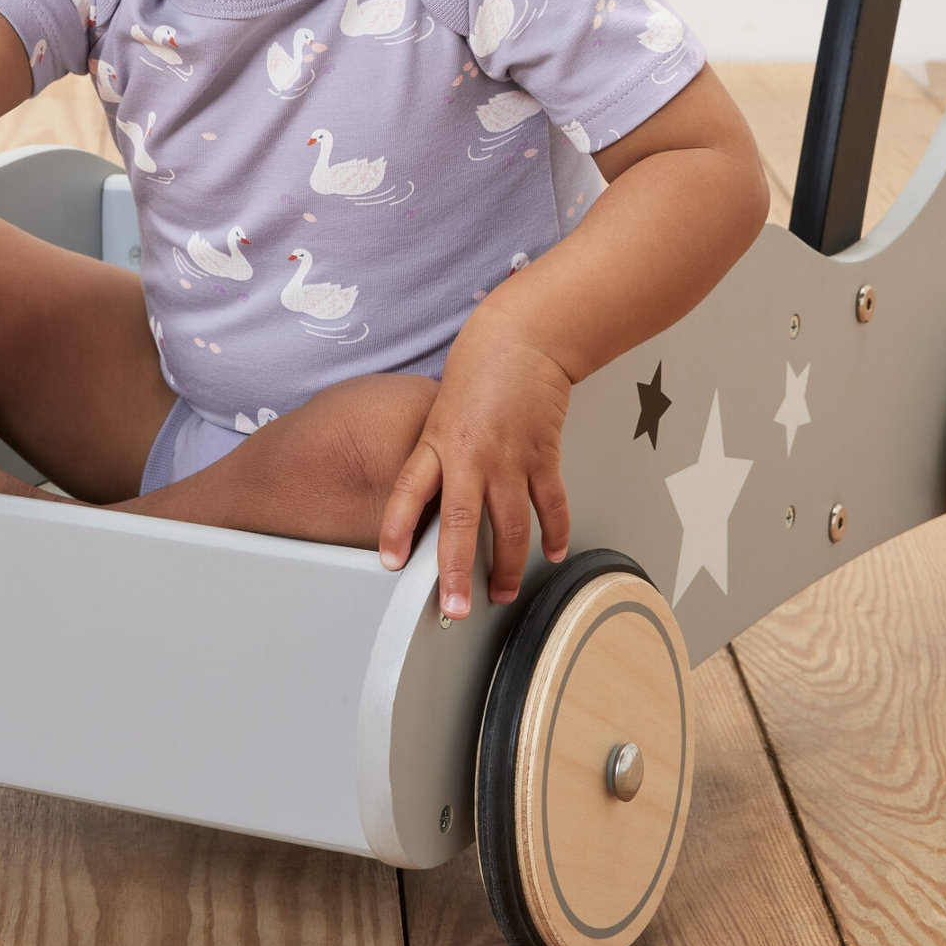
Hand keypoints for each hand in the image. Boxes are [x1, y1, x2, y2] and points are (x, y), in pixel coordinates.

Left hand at [377, 323, 572, 619]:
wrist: (525, 337)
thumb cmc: (478, 367)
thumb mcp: (439, 409)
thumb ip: (436, 454)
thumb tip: (432, 496)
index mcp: (437, 441)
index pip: (409, 492)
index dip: (397, 529)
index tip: (390, 562)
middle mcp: (472, 455)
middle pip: (463, 525)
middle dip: (459, 572)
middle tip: (455, 608)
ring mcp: (512, 458)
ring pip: (512, 527)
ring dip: (509, 567)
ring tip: (503, 593)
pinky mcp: (545, 456)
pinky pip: (551, 505)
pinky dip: (555, 533)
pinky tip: (553, 552)